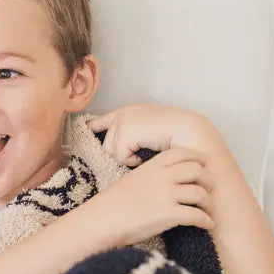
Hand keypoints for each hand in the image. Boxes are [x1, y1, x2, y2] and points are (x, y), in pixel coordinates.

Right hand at [77, 145, 215, 250]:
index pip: (184, 153)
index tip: (203, 168)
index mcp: (153, 166)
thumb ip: (151, 175)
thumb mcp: (132, 180)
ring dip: (208, 203)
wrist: (101, 221)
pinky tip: (207, 225)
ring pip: (200, 193)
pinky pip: (196, 215)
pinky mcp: (169, 215)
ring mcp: (167, 195)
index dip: (198, 160)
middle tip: (209, 191)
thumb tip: (166, 181)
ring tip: (208, 210)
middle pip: (198, 171)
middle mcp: (163, 177)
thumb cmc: (112, 205)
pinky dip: (206, 220)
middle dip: (207, 181)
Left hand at [86, 103, 212, 166]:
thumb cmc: (173, 139)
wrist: (189, 134)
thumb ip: (129, 138)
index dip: (92, 128)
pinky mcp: (125, 130)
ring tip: (145, 150)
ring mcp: (122, 120)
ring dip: (128, 158)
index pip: (100, 121)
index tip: (85, 130)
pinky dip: (133, 160)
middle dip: (121, 154)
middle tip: (139, 152)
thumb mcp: (147, 134)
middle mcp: (122, 114)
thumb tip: (111, 153)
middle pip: (105, 146)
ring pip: (111, 152)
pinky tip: (145, 152)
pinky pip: (120, 156)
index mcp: (127, 113)